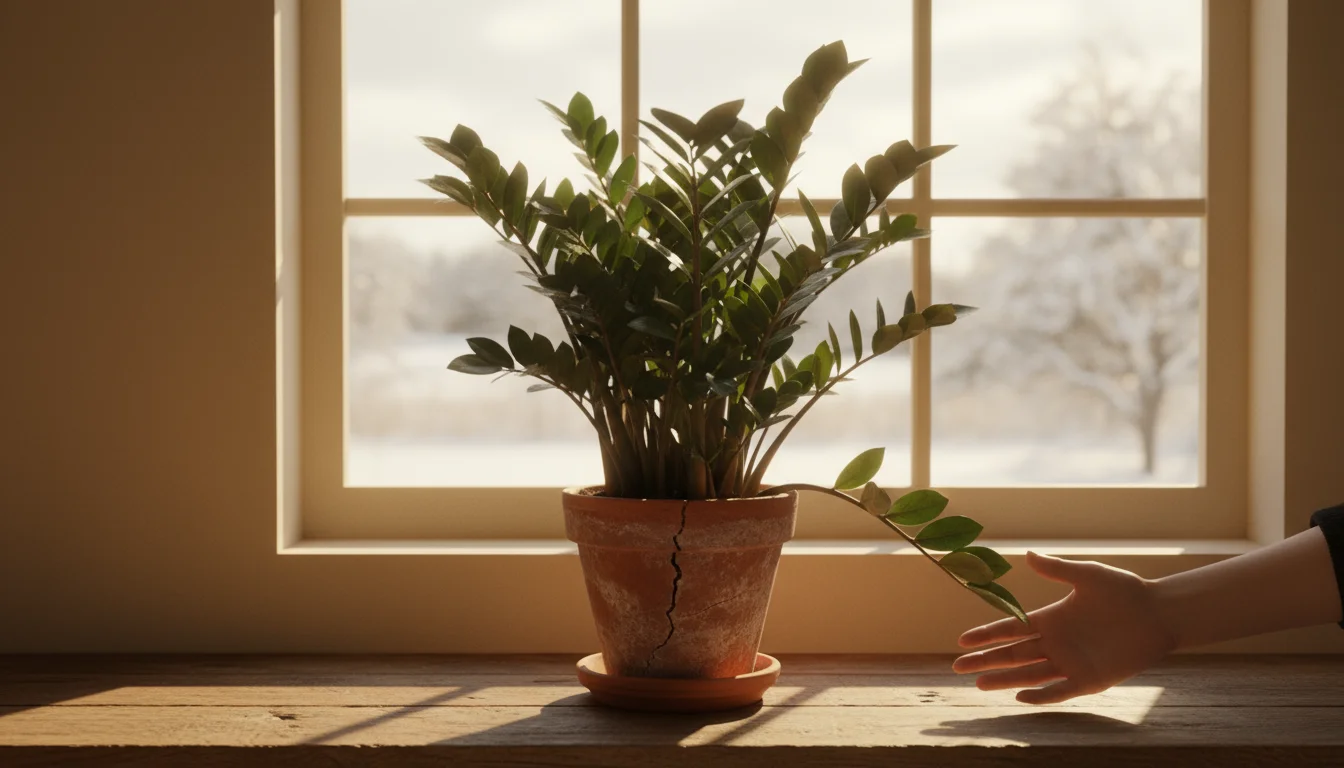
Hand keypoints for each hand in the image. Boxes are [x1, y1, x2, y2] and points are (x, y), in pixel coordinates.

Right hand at [952, 551, 1177, 704]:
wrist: (1160, 613)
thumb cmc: (1125, 591)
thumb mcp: (1088, 576)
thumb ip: (1056, 570)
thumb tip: (1027, 554)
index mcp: (1051, 618)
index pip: (1010, 630)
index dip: (986, 635)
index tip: (962, 641)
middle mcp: (1056, 643)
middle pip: (1012, 655)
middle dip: (984, 661)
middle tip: (957, 668)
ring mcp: (1071, 662)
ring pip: (1029, 674)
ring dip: (1004, 679)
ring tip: (978, 684)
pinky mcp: (1091, 679)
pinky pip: (1060, 690)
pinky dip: (1041, 695)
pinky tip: (1020, 696)